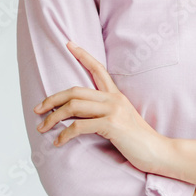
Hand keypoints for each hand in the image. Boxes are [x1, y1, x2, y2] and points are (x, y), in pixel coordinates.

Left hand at [33, 41, 167, 173]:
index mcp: (116, 95)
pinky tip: (58, 142)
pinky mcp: (112, 125)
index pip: (98, 68)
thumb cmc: (137, 140)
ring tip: (42, 128)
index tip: (69, 44)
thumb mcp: (120, 120)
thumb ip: (103, 113)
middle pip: (75, 91)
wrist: (158, 151)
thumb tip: (77, 115)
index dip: (82, 55)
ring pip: (73, 106)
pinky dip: (64, 134)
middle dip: (52, 99)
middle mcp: (114, 99)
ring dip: (53, 117)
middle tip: (37, 110)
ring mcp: (113, 111)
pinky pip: (80, 126)